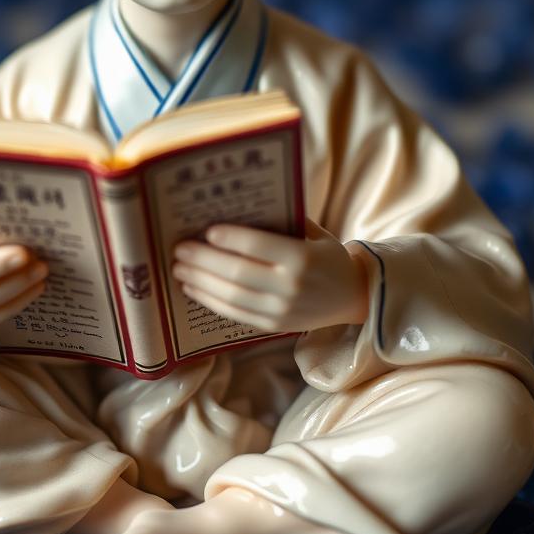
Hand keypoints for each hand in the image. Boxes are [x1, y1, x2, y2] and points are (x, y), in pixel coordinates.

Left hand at [171, 218, 368, 333]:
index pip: (258, 246)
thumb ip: (282, 221)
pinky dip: (211, 301)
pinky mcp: (273, 326)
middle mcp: (291, 287)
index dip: (230, 238)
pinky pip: (235, 314)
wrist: (353, 296)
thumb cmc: (328, 256)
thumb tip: (237, 206)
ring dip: (201, 282)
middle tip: (180, 248)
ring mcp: (281, 310)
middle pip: (238, 273)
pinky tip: (194, 288)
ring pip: (232, 297)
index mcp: (302, 258)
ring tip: (180, 268)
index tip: (206, 230)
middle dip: (204, 260)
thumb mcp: (313, 233)